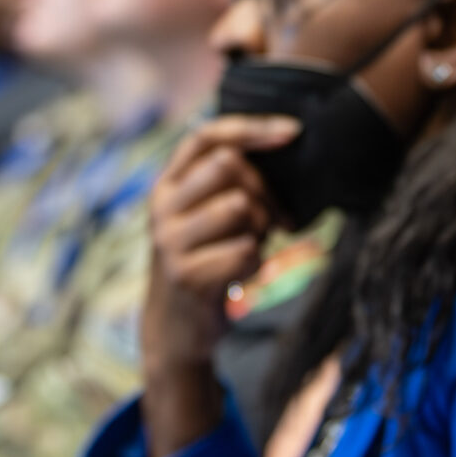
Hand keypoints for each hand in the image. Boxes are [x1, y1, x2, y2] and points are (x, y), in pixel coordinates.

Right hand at [140, 115, 296, 373]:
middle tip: (271, 221)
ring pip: (239, 206)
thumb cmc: (206, 262)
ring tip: (250, 248)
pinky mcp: (186, 275)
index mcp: (167, 184)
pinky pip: (246, 250)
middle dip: (262, 190)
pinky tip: (241, 276)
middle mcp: (161, 206)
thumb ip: (230, 183)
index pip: (207, 136)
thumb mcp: (206, 216)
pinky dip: (256, 264)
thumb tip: (286, 148)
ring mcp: (170, 241)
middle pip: (227, 165)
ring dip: (260, 229)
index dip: (252, 127)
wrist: (176, 328)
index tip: (293, 131)